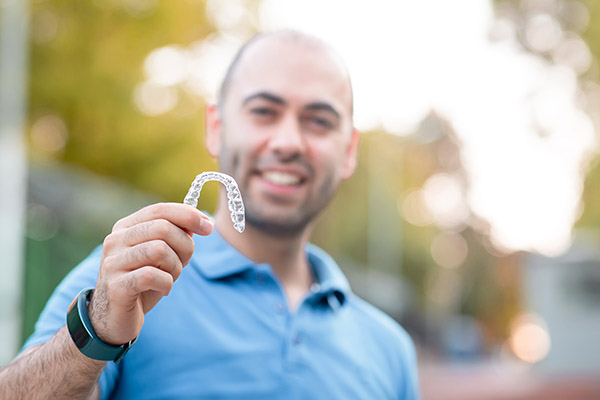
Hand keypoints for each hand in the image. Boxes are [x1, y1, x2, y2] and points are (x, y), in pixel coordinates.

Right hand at [88, 203, 212, 344]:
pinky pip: (152, 276)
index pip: (160, 209)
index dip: (188, 215)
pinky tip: (163, 289)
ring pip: (159, 250)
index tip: (209, 227)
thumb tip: (201, 220)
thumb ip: (175, 236)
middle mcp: (116, 240)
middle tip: (184, 263)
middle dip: (184, 246)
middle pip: (163, 228)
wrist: (114, 318)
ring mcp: (113, 262)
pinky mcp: (116, 286)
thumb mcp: (161, 256)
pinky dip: (167, 283)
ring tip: (170, 277)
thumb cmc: (142, 283)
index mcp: (126, 227)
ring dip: (175, 266)